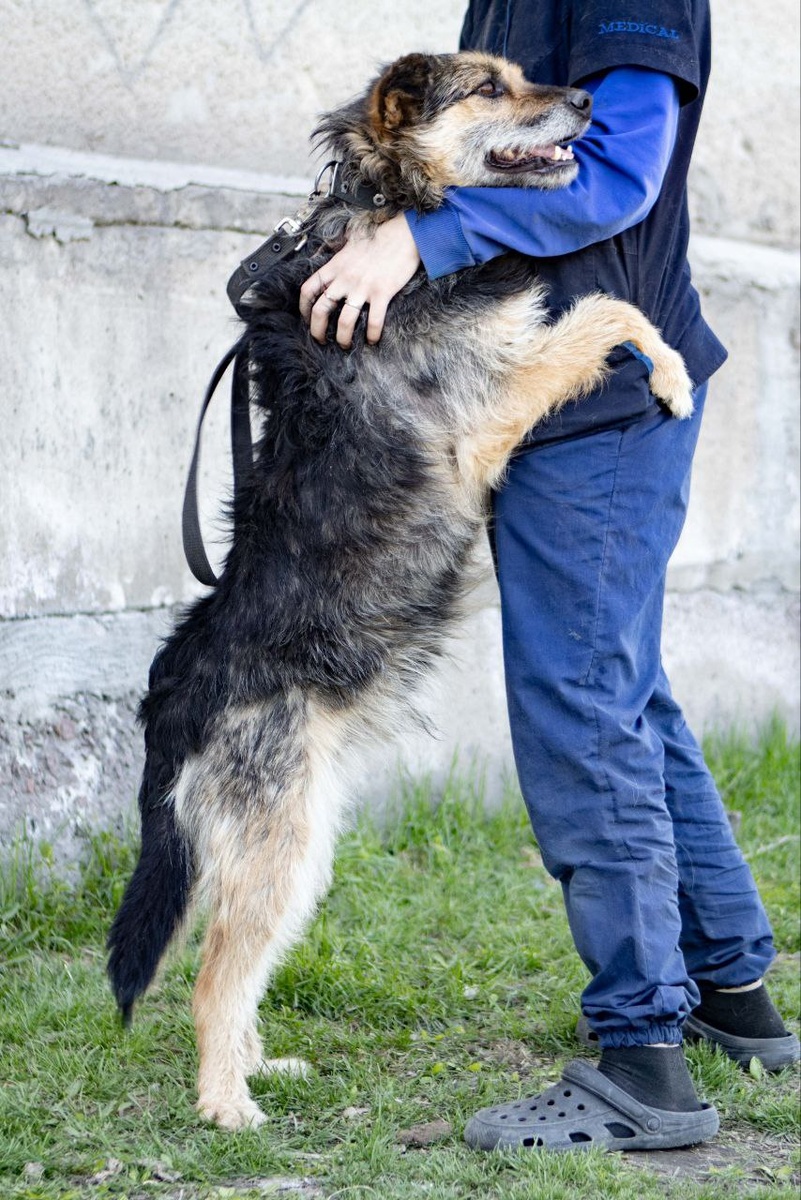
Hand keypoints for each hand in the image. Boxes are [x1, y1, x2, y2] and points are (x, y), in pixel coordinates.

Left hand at [299, 213, 420, 348]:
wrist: (404, 234)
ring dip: (343, 338)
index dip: (303, 308)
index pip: (308, 290)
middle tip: (321, 340)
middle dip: (317, 330)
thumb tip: (323, 254)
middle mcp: (345, 278)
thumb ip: (336, 253)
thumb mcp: (349, 241)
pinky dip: (372, 335)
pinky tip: (372, 340)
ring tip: (345, 345)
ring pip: (345, 322)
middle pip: (321, 310)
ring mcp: (363, 287)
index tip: (306, 319)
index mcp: (335, 266)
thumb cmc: (379, 237)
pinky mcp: (382, 293)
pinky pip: (373, 321)